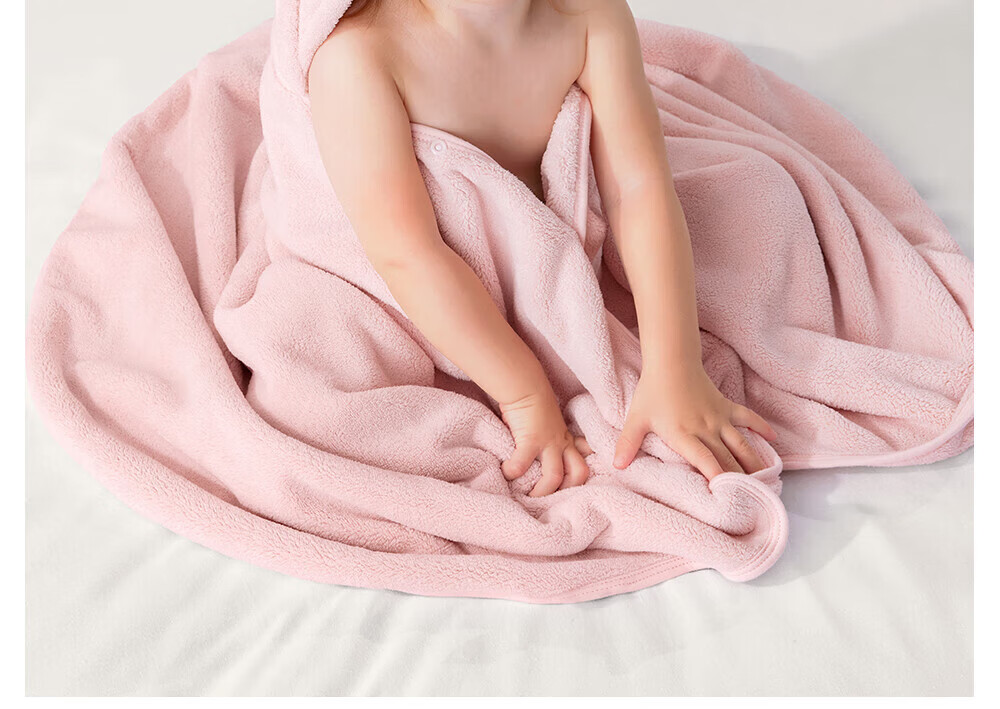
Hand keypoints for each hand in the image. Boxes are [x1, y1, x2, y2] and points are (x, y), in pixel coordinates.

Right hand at [499, 389, 594, 495]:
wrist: (525, 385)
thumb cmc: (532, 401)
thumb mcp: (547, 422)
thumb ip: (546, 437)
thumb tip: (534, 451)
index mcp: (566, 438)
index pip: (584, 460)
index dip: (579, 476)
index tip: (567, 486)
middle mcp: (562, 442)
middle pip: (579, 474)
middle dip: (567, 490)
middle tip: (552, 496)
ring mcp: (548, 443)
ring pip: (554, 477)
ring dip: (541, 491)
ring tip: (527, 494)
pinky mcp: (531, 441)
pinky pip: (522, 465)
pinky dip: (512, 472)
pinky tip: (505, 472)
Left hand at [613, 364, 777, 479]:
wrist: (671, 361)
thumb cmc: (652, 392)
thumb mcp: (636, 419)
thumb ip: (627, 443)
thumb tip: (616, 465)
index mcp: (684, 435)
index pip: (704, 460)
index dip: (717, 476)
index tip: (727, 494)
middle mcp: (705, 429)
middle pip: (727, 458)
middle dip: (740, 479)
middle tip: (753, 498)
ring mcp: (719, 417)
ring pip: (742, 443)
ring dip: (754, 461)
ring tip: (766, 479)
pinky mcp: (726, 406)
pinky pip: (747, 417)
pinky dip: (761, 427)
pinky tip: (773, 439)